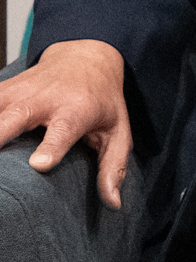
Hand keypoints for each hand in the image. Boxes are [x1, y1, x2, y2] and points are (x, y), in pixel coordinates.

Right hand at [0, 40, 133, 208]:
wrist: (84, 58)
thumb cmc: (102, 101)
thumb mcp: (118, 132)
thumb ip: (113, 167)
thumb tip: (113, 203)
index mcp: (76, 110)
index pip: (62, 131)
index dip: (51, 147)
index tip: (39, 164)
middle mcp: (43, 99)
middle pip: (13, 118)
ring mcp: (17, 92)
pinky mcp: (0, 90)